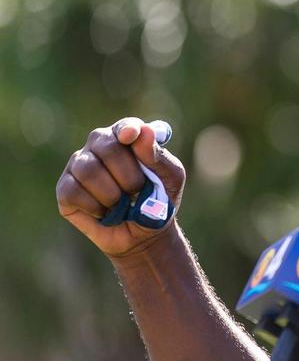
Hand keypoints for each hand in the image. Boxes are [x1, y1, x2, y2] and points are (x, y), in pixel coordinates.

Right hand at [56, 117, 186, 258]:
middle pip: (106, 147)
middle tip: (137, 190)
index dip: (128, 129)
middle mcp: (100, 145)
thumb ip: (158, 156)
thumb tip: (144, 131)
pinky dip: (94, 207)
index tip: (131, 136)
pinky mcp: (65, 189)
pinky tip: (104, 213)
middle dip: (127, 174)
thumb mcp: (170, 178)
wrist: (142, 234)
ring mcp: (79, 165)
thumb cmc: (159, 200)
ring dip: (111, 193)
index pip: (125, 126)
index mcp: (127, 138)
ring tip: (122, 204)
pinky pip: (73, 192)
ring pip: (88, 170)